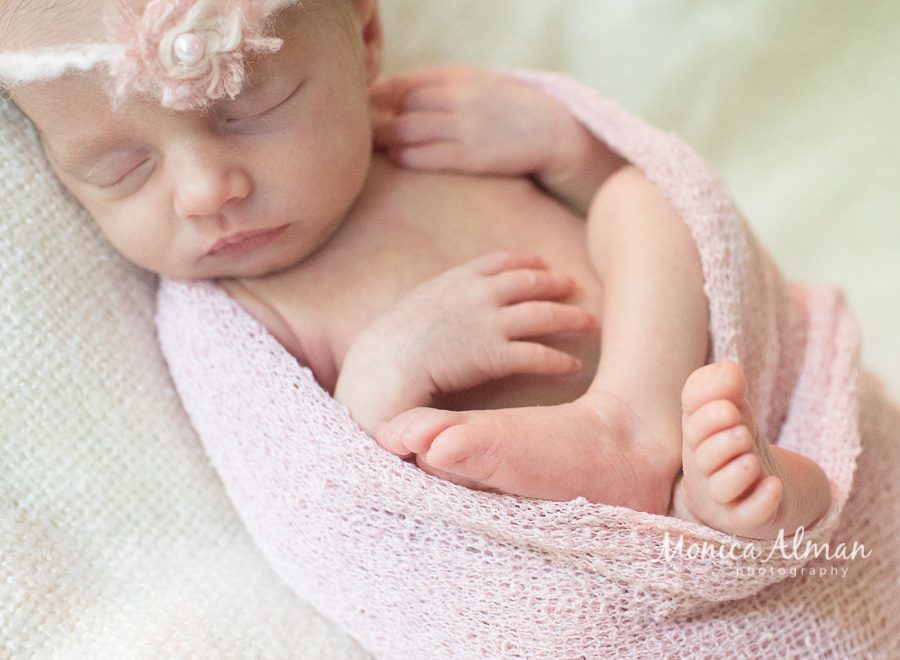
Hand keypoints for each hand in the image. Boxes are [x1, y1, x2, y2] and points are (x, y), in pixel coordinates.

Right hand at [334, 251, 595, 435]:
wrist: (383, 366)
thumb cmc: (390, 345)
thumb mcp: (415, 307)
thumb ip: (440, 300)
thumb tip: (448, 306)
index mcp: (456, 280)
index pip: (499, 262)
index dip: (524, 261)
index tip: (540, 263)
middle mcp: (478, 295)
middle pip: (529, 283)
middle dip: (555, 284)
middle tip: (574, 286)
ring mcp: (489, 323)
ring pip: (542, 315)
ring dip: (569, 317)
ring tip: (589, 322)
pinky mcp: (495, 355)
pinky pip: (537, 355)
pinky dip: (558, 360)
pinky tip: (572, 367)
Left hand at [370, 67, 573, 178]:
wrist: (553, 131)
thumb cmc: (507, 110)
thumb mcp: (477, 84)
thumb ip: (441, 87)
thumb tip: (394, 95)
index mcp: (460, 77)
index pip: (405, 81)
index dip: (378, 94)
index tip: (365, 106)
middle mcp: (461, 97)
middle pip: (402, 106)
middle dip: (379, 119)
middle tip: (365, 132)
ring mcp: (466, 127)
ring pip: (408, 129)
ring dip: (386, 139)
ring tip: (378, 146)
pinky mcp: (472, 156)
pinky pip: (426, 156)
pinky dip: (405, 156)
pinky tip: (398, 158)